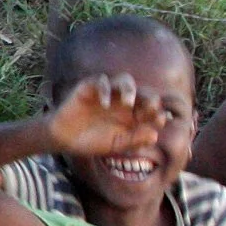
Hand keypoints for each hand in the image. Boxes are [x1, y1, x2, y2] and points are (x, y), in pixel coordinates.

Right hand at [45, 73, 163, 158]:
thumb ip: (134, 140)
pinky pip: (102, 81)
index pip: (151, 109)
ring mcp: (108, 93)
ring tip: (128, 103)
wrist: (64, 139)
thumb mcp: (116, 145)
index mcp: (132, 115)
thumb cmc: (91, 142)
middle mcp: (122, 101)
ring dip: (130, 89)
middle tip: (151, 107)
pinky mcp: (90, 87)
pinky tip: (104, 104)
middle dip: (149, 98)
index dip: (158, 112)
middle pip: (142, 92)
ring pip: (125, 80)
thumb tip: (155, 135)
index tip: (161, 120)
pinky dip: (106, 90)